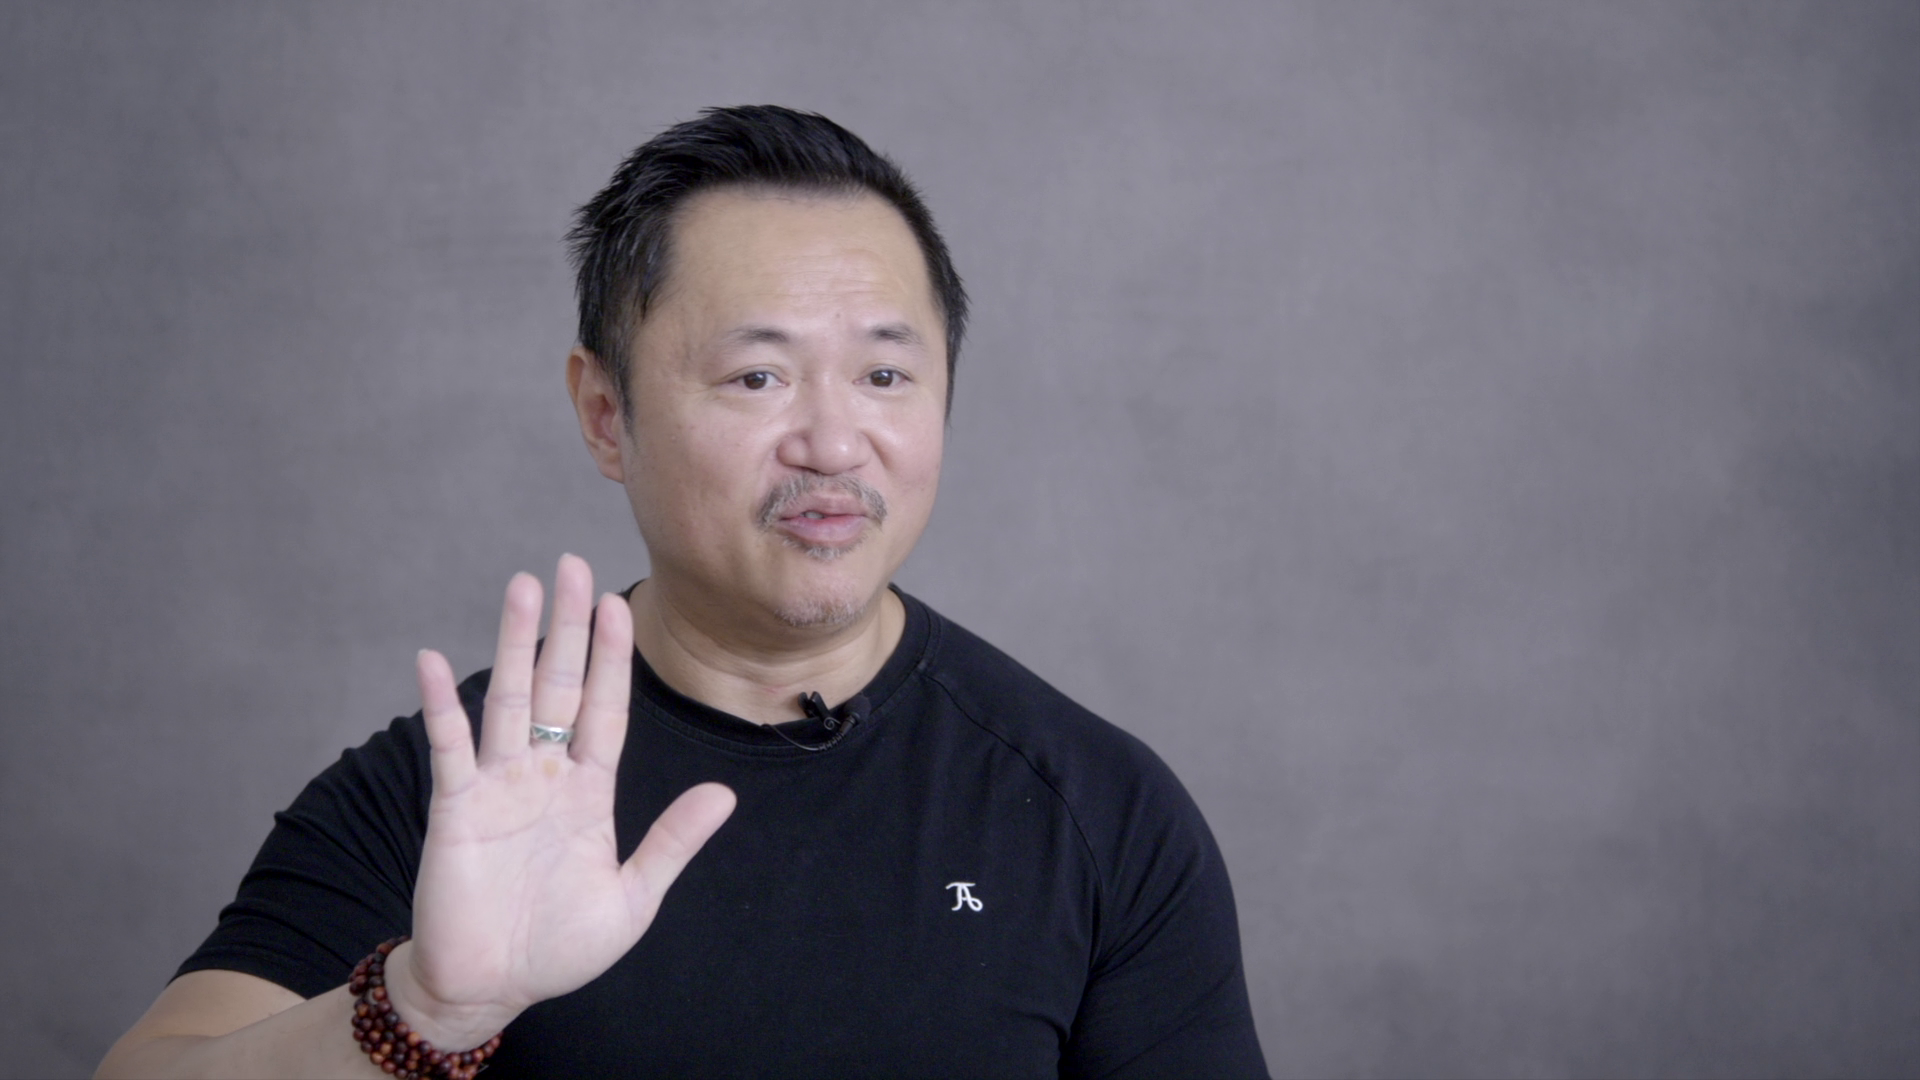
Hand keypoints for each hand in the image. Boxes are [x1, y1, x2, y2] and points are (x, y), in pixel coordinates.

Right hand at [389, 554, 736, 1048]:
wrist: (491, 988)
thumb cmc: (560, 946)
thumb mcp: (632, 899)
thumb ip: (672, 843)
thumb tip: (726, 795)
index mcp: (589, 791)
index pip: (605, 708)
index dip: (612, 658)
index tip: (619, 604)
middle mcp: (545, 775)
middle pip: (559, 685)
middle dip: (567, 628)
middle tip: (571, 565)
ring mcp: (499, 785)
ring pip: (509, 699)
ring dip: (515, 644)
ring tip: (522, 587)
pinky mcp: (456, 808)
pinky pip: (448, 747)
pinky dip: (440, 705)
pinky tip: (433, 660)